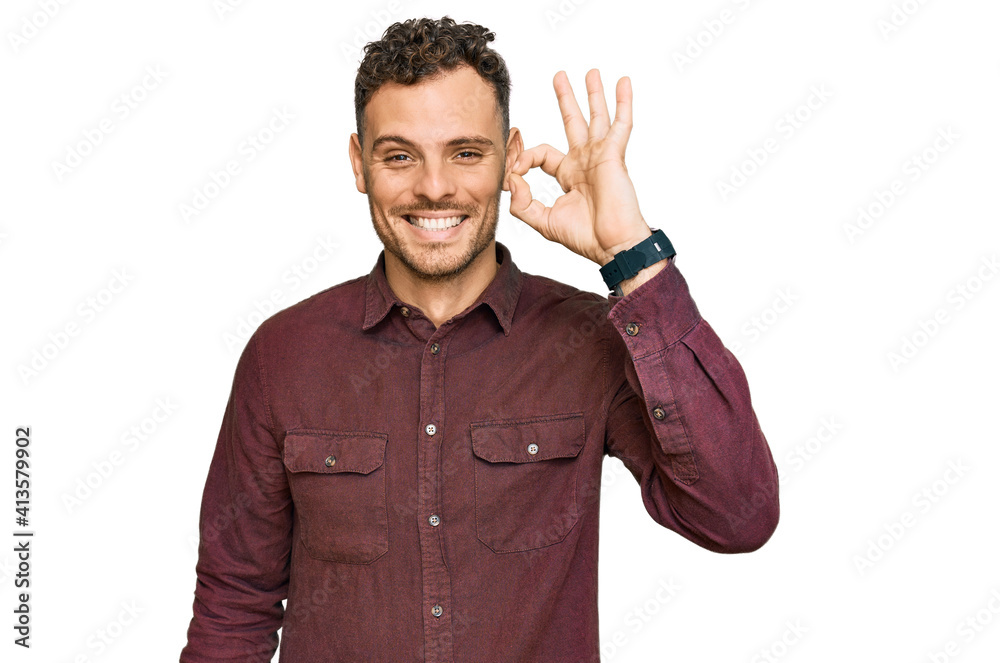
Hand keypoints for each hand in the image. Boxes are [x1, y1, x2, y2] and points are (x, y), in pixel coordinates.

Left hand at [505, 69, 652, 265]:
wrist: (613, 246)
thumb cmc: (586, 237)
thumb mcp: (543, 221)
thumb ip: (523, 203)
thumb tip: (511, 181)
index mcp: (568, 175)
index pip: (542, 154)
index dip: (524, 158)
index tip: (514, 171)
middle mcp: (584, 162)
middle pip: (572, 123)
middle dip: (566, 100)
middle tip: (559, 77)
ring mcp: (600, 157)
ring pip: (596, 117)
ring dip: (593, 94)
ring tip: (590, 72)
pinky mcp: (613, 156)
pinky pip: (620, 124)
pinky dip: (622, 102)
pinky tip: (623, 82)